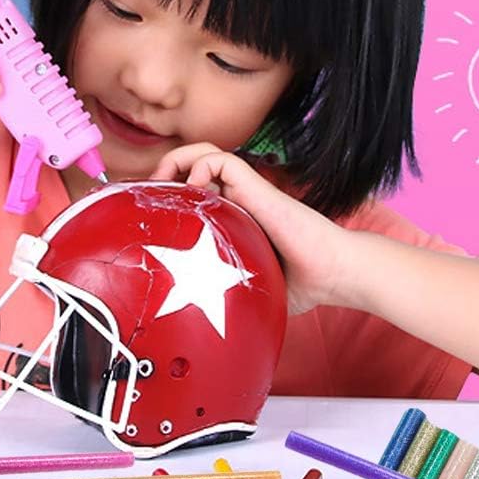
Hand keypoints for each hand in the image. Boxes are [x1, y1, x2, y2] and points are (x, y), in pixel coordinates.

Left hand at [150, 144, 350, 314]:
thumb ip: (223, 294)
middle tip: (145, 197)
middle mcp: (236, 198)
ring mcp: (245, 190)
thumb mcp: (247, 288)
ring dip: (175, 161)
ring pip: (203, 153)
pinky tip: (196, 193)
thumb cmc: (300, 283)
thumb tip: (198, 326)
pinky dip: (199, 167)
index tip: (149, 215)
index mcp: (232, 216)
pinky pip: (220, 160)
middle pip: (191, 164)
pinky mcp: (256, 186)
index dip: (167, 194)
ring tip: (161, 183)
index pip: (193, 189)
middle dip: (162, 173)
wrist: (332, 274)